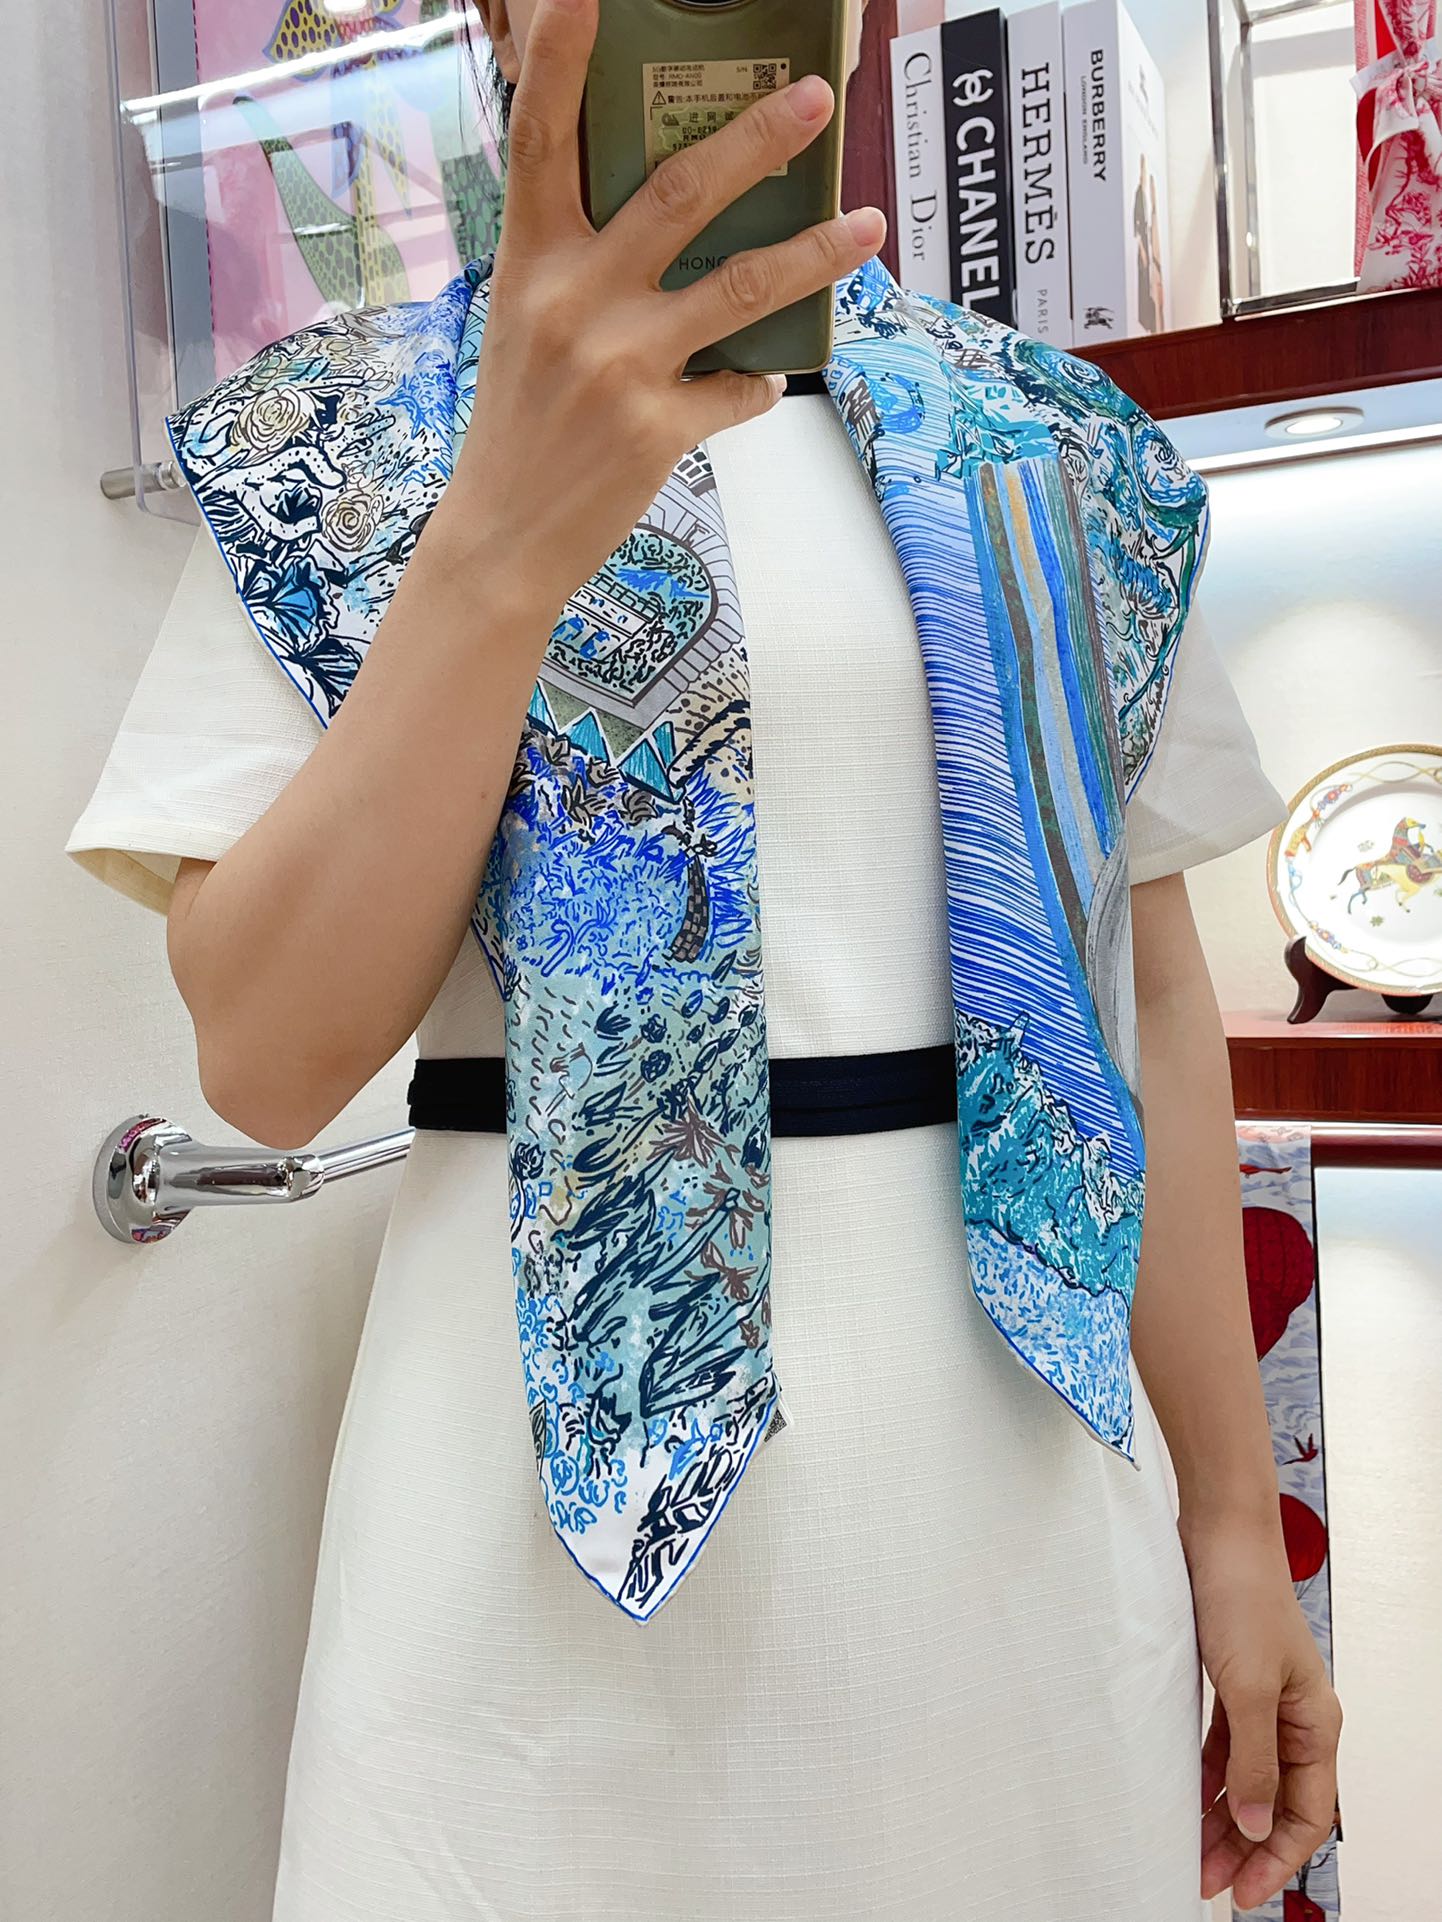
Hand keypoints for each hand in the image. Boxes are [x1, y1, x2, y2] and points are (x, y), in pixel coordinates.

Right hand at [432, 0, 885, 617]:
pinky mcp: (656, 429)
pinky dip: (760, 383)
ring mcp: (618, 366)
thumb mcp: (526, 320)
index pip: (539, 138)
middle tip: (817, 100)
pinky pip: (739, 389)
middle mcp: (573, 301)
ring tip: (869, 226)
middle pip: (678, 193)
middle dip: (758, 141)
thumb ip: (582, 259)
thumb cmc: (520, 420)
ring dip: (814, 253)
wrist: (503, 535)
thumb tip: (673, 208)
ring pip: (739, 288)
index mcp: (531, 260)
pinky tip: (764, 381)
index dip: (559, 58)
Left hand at [1182, 1510, 1342, 1910]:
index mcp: (1315, 1723)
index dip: (1278, 1857)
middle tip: (1207, 1882)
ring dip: (1222, 1816)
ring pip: (1247, 1777)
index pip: (1308, 1813)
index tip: (1244, 1891)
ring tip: (1191, 1852)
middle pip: (1276, 1801)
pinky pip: (1224, 1745)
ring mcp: (1262, 1699)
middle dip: (1245, 1846)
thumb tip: (1258, 1827)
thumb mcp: (1249, 1686)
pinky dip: (1208, 1774)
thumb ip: (1254, 1761)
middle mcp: (1294, 1717)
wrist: (1218, 1531)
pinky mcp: (1231, 1680)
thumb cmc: (1242, 1595)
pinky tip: (1185, 1796)